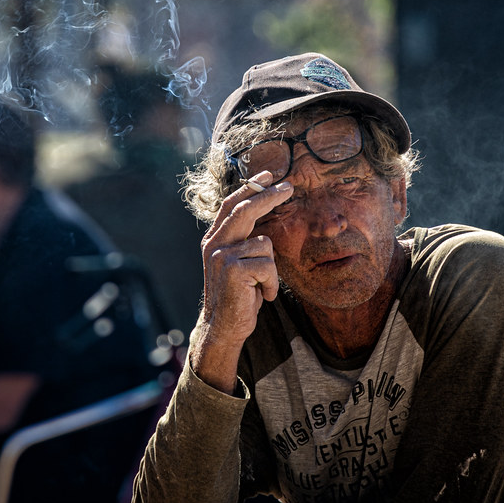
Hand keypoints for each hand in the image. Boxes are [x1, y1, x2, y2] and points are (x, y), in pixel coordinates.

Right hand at [191, 171, 292, 392]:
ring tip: (261, 287)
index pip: (232, 205)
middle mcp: (214, 243)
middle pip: (245, 209)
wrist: (223, 327)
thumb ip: (244, 241)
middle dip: (269, 196)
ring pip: (265, 244)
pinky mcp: (232, 268)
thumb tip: (265, 220)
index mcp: (215, 239)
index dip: (250, 187)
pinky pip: (268, 265)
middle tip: (289, 187)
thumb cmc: (237, 296)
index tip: (267, 175)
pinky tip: (261, 295)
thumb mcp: (239, 264)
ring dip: (271, 270)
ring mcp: (221, 254)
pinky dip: (271, 284)